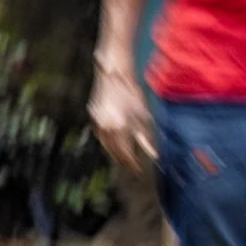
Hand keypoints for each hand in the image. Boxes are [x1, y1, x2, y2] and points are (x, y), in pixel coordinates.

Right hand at [89, 50, 153, 172]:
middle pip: (115, 152)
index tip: (138, 170)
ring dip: (115, 153)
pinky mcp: (93, 118)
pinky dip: (107, 143)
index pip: (126, 154)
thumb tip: (152, 154)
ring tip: (124, 158)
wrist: (114, 75)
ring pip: (105, 146)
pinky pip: (100, 137)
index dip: (133, 164)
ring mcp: (97, 123)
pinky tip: (113, 145)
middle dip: (124, 160)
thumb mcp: (143, 115)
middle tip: (132, 166)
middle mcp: (106, 128)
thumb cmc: (133, 93)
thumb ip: (145, 137)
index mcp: (120, 128)